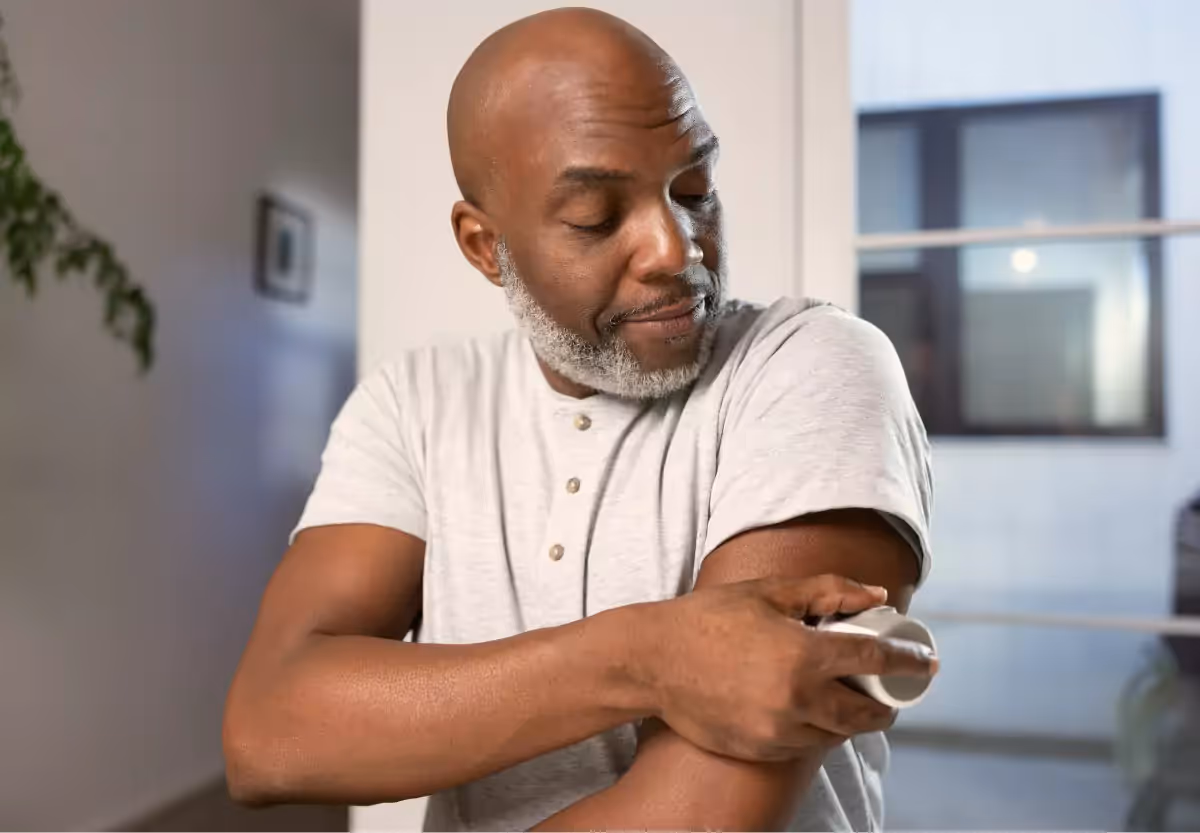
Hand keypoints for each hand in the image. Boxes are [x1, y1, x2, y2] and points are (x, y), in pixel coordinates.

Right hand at [636, 574, 937, 761]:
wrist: (653, 660)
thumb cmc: (708, 617)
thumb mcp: (769, 592)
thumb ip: (827, 591)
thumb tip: (875, 594)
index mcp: (803, 655)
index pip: (874, 662)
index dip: (907, 661)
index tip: (925, 663)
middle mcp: (796, 700)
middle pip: (864, 713)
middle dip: (885, 705)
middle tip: (890, 694)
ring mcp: (777, 731)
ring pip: (834, 734)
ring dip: (849, 719)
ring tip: (848, 700)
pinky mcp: (758, 749)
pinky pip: (802, 745)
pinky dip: (814, 730)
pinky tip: (809, 712)